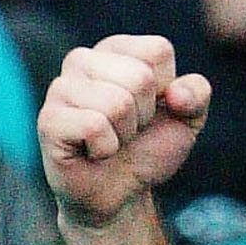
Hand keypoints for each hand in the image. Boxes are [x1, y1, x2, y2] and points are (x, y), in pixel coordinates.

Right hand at [40, 38, 211, 228]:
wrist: (120, 194)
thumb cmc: (147, 149)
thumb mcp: (187, 120)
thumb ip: (197, 94)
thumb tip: (176, 93)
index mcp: (116, 49)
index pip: (158, 51)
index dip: (166, 90)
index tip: (149, 110)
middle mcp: (83, 60)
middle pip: (140, 77)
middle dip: (144, 115)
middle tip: (128, 131)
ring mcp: (61, 88)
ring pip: (118, 103)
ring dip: (124, 134)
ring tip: (111, 141)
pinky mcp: (49, 119)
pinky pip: (94, 126)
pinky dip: (106, 148)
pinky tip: (93, 152)